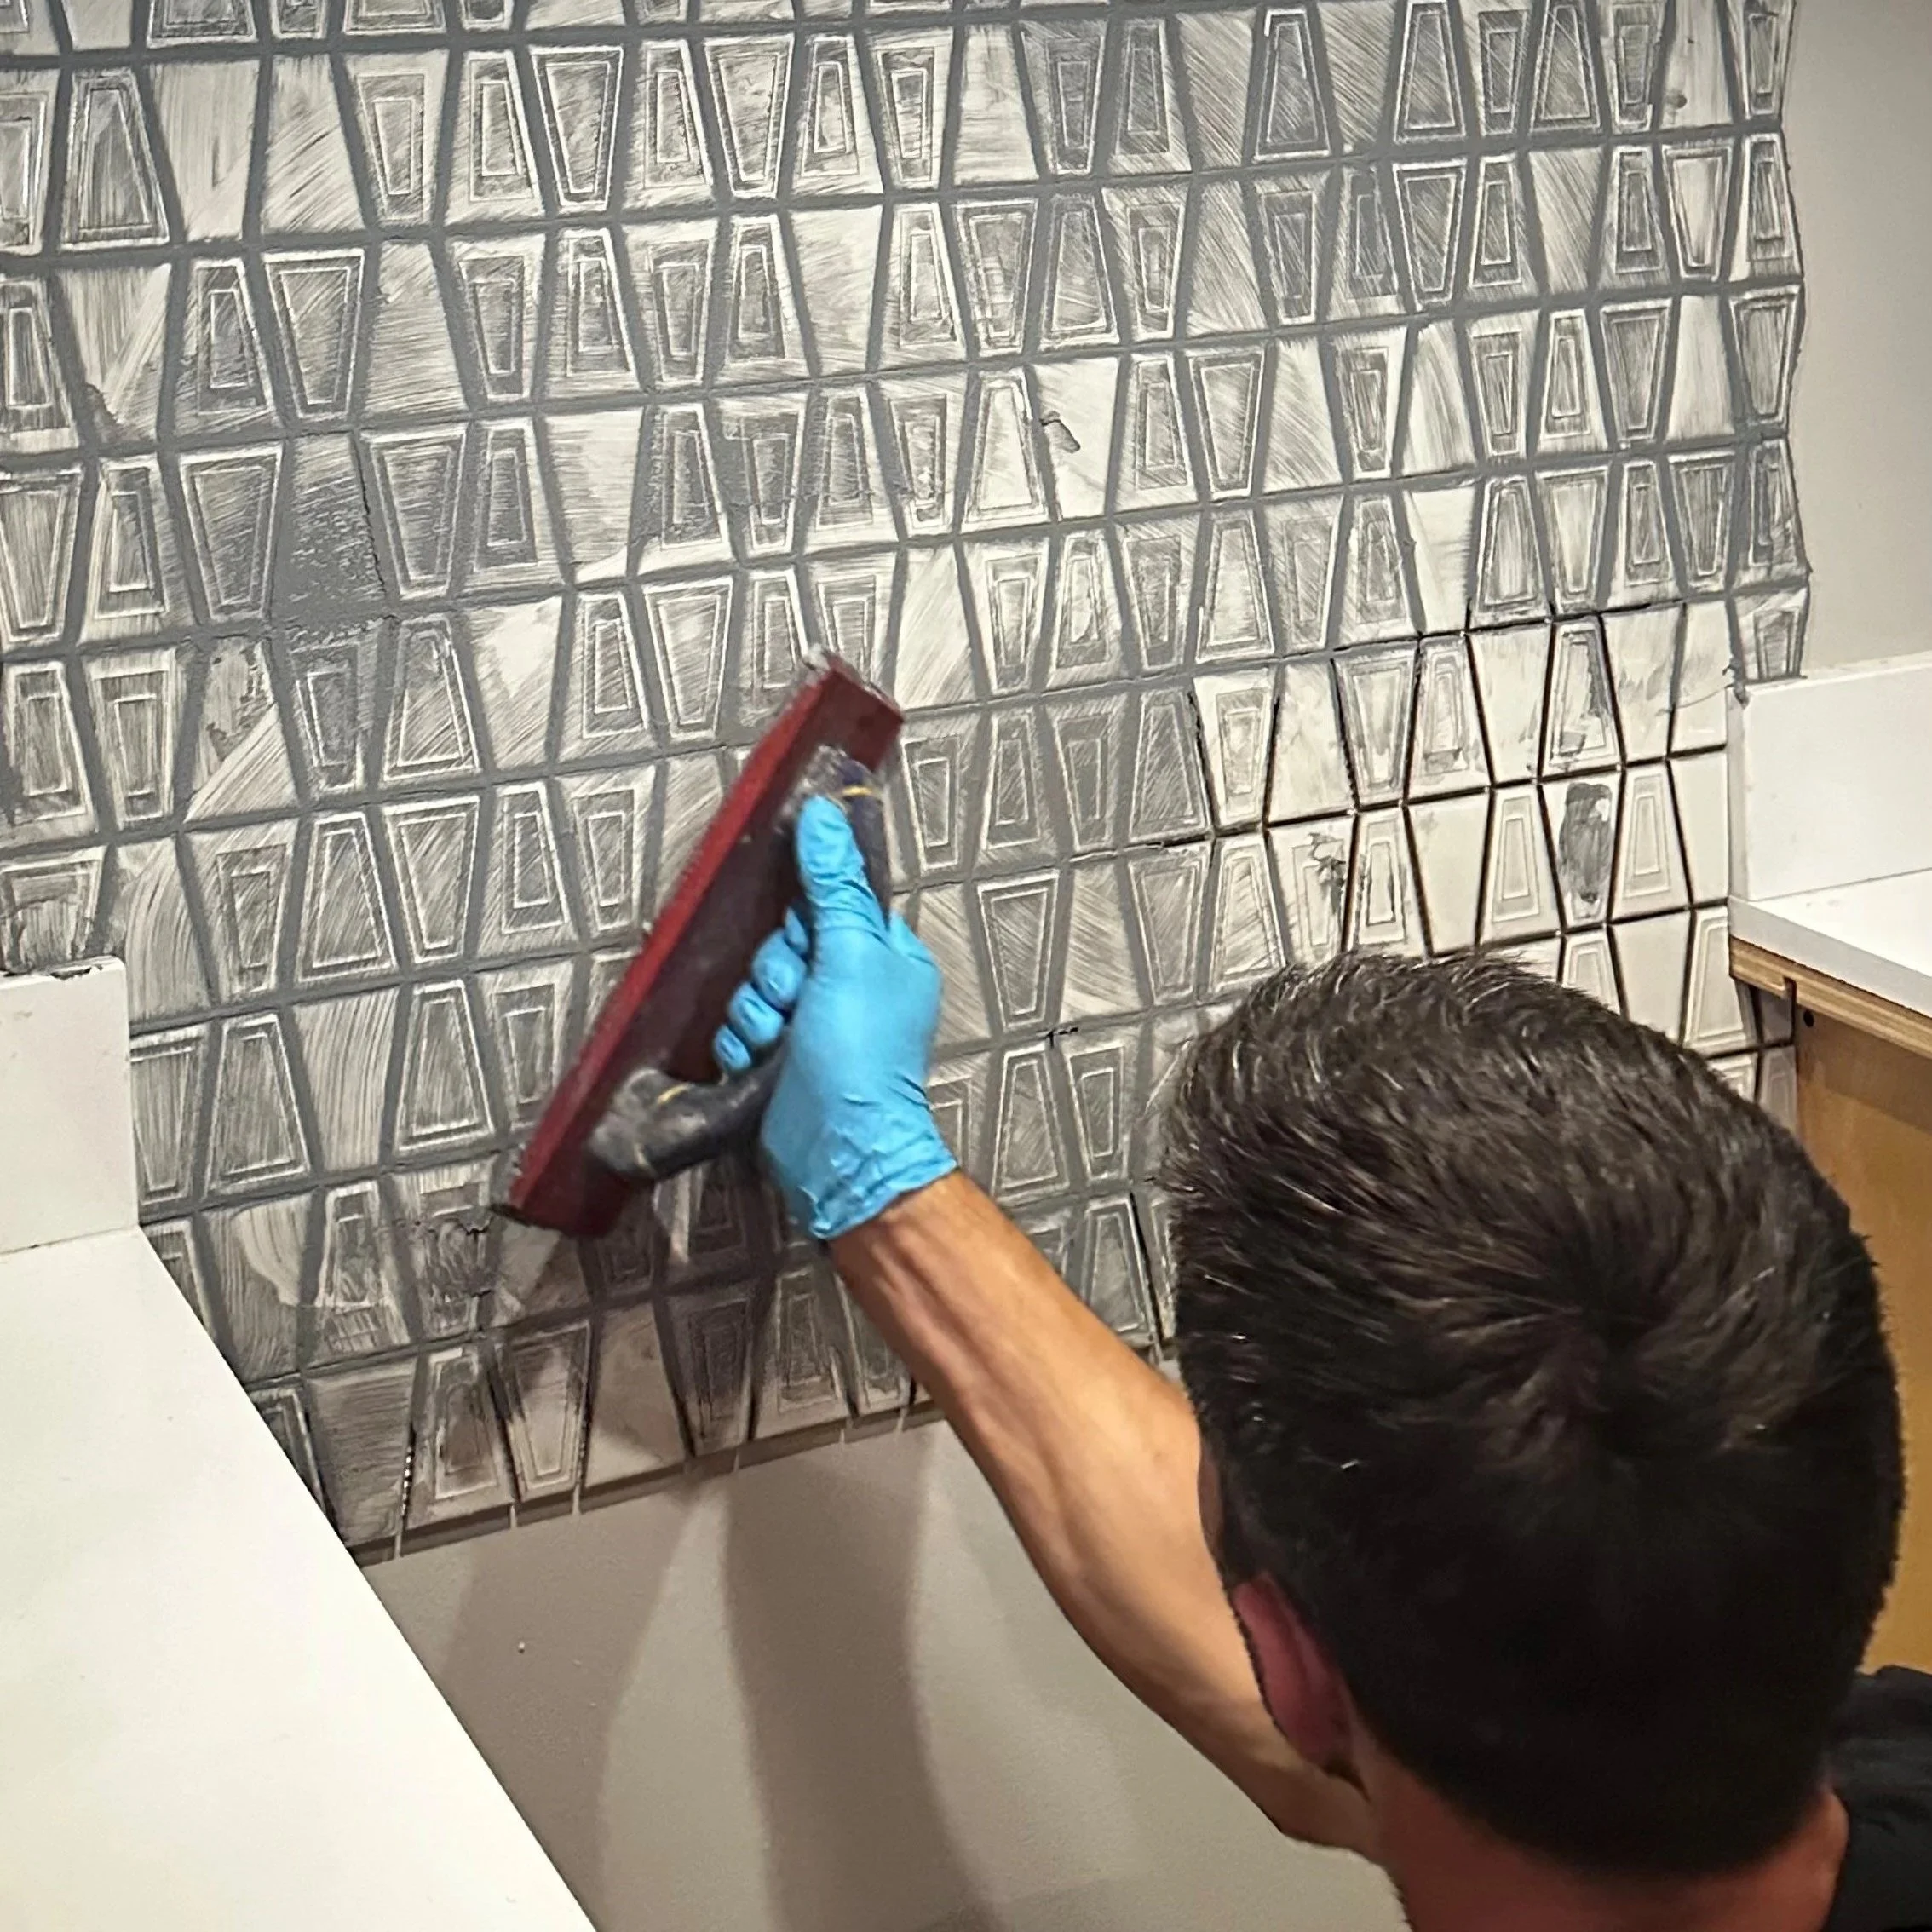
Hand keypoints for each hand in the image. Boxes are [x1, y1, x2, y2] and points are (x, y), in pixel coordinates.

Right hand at [713, 795, 957, 1240]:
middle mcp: (851, 987)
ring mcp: (814, 1026)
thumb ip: (834, 886)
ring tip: (779, 1040)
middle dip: (776, 974)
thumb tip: (824, 820)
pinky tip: (760, 1062)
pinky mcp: (779, 1060)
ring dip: (757, 1013)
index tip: (805, 945)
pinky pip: (741, 1028)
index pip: (827, 903)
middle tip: (794, 1001)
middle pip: (784, 943)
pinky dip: (744, 1044)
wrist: (837, 1151)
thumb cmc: (861, 1061)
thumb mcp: (852, 955)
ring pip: (756, 986)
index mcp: (884, 955)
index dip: (804, 922)